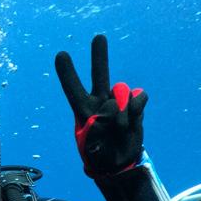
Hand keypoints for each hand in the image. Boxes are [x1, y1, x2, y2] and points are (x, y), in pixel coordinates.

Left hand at [55, 35, 147, 177]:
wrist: (120, 163)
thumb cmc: (100, 157)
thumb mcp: (92, 149)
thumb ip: (99, 128)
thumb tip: (114, 108)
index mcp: (84, 112)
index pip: (73, 90)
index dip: (68, 73)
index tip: (61, 54)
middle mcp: (100, 102)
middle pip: (99, 76)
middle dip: (100, 56)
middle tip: (98, 37)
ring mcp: (118, 102)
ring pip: (122, 93)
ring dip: (123, 113)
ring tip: (120, 130)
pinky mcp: (134, 106)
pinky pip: (138, 98)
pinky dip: (137, 109)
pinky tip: (132, 122)